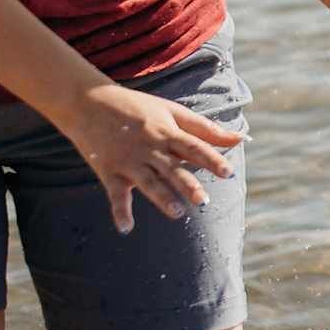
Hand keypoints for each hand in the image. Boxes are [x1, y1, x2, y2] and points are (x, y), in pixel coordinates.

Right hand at [57, 84, 245, 232]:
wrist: (88, 101)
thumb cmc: (136, 107)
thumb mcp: (171, 111)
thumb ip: (205, 128)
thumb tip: (241, 138)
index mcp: (166, 131)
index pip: (193, 147)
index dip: (212, 159)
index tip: (228, 172)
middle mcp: (149, 147)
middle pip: (172, 168)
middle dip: (188, 184)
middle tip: (203, 201)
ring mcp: (128, 160)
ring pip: (148, 182)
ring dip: (161, 198)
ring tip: (177, 213)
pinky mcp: (108, 170)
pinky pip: (115, 193)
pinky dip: (120, 211)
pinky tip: (126, 228)